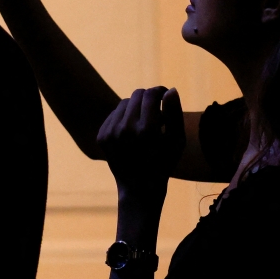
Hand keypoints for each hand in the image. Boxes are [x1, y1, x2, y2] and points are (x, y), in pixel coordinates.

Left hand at [97, 87, 185, 207]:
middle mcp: (126, 129)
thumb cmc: (165, 162)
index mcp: (146, 130)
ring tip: (144, 123)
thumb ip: (175, 113)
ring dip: (136, 107)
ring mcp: (111, 133)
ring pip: (125, 103)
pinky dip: (124, 117)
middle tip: (156, 112)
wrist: (139, 189)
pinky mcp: (102, 136)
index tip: (165, 97)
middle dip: (148, 99)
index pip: (151, 93)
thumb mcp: (177, 140)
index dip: (160, 91)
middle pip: (137, 94)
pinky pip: (114, 114)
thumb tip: (170, 90)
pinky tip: (132, 132)